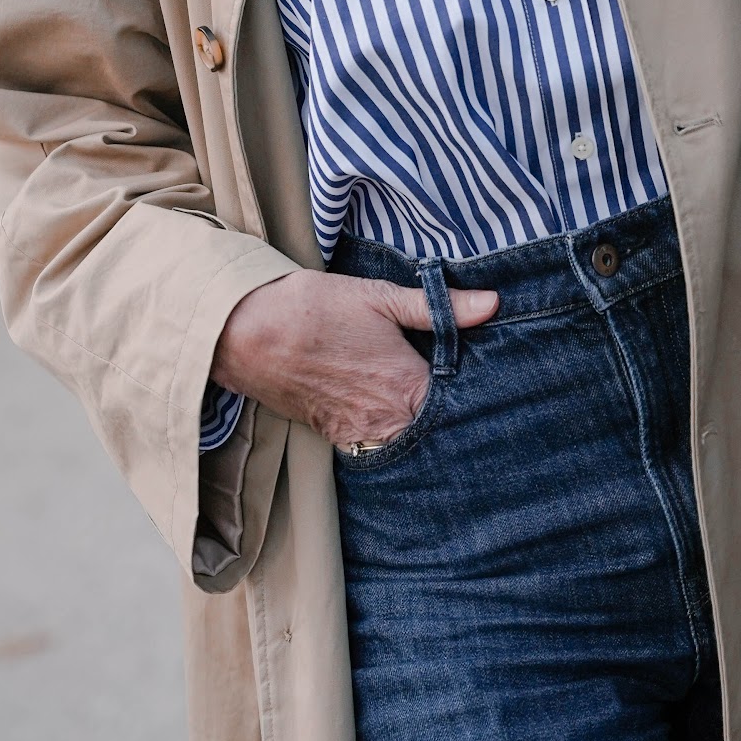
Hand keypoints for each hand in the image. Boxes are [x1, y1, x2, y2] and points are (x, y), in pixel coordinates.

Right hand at [210, 271, 498, 450]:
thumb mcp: (378, 297)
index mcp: (408, 387)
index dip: (478, 392)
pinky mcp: (334, 438)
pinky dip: (389, 429)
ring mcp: (359, 436)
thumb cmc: (313, 309)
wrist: (245, 334)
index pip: (463, 405)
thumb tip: (493, 303)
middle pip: (437, 430)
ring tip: (428, 398)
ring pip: (407, 440)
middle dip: (452, 413)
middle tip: (472, 395)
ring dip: (419, 424)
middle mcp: (388, 422)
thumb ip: (439, 307)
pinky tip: (390, 405)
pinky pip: (376, 443)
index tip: (495, 380)